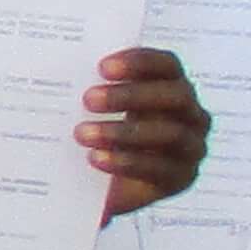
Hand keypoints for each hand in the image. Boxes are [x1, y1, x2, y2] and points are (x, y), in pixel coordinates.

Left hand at [85, 46, 207, 219]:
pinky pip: (161, 169)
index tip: (102, 68)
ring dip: (123, 132)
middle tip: (88, 99)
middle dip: (130, 95)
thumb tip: (59, 71)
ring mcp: (191, 147)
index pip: (167, 65)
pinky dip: (127, 162)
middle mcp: (190, 114)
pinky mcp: (181, 178)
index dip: (140, 62)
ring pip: (170, 133)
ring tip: (82, 133)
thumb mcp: (95, 111)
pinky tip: (96, 158)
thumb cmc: (99, 136)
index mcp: (171, 87)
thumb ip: (91, 91)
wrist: (102, 187)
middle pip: (174, 96)